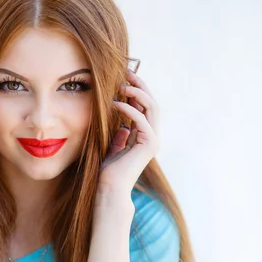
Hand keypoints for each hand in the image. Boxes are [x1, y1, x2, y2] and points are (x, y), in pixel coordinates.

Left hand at [98, 69, 159, 196]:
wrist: (110, 188)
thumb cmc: (108, 172)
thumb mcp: (113, 148)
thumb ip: (119, 137)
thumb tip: (122, 126)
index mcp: (144, 136)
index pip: (145, 107)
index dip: (136, 90)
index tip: (122, 78)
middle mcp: (152, 137)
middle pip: (151, 103)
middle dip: (140, 85)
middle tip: (126, 72)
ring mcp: (152, 140)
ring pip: (151, 107)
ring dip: (137, 93)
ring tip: (122, 84)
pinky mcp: (148, 145)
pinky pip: (141, 120)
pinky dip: (129, 109)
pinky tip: (115, 102)